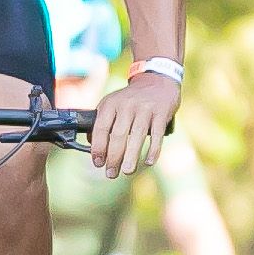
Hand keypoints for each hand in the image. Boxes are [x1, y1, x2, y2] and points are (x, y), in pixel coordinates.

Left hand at [85, 65, 181, 179]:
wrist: (157, 81)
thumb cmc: (130, 99)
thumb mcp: (112, 103)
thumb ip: (101, 122)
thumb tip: (92, 146)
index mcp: (111, 104)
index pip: (101, 128)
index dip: (98, 147)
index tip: (97, 162)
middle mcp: (127, 105)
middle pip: (118, 135)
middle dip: (113, 157)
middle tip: (111, 174)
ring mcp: (145, 109)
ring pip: (136, 136)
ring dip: (131, 157)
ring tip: (127, 171)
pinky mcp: (161, 113)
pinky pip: (156, 135)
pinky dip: (153, 150)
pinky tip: (148, 162)